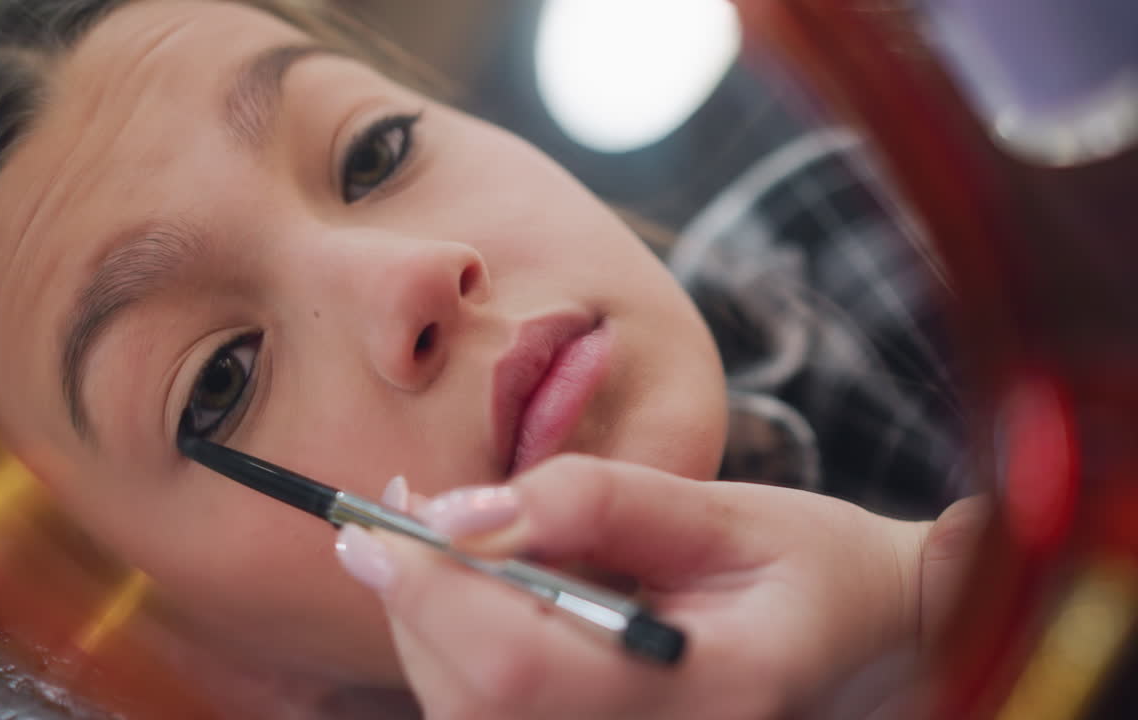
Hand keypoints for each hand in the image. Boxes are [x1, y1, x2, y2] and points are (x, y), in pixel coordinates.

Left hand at [336, 455, 930, 719]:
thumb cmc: (808, 566)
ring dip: (425, 623)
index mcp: (702, 695)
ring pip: (466, 713)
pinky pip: (488, 713)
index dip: (433, 591)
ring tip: (428, 537)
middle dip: (412, 599)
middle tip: (390, 511)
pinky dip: (455, 649)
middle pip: (471, 699)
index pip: (516, 669)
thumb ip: (594, 502)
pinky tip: (467, 587)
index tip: (385, 514)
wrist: (869, 641)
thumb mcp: (719, 510)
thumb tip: (460, 511)